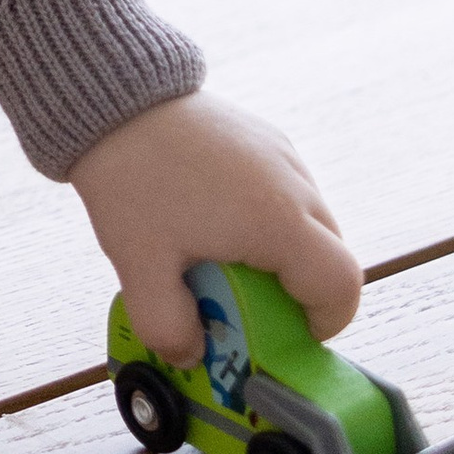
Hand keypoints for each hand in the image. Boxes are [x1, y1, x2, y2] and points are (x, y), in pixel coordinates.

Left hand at [70, 90, 363, 365]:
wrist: (112, 98)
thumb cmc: (131, 177)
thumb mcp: (141, 267)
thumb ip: (167, 326)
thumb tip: (190, 356)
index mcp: (278, 222)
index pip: (341, 286)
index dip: (326, 322)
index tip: (290, 334)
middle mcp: (295, 184)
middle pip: (331, 255)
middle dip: (300, 292)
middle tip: (250, 306)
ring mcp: (283, 154)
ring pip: (311, 220)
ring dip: (283, 252)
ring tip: (224, 259)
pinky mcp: (264, 136)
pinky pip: (288, 189)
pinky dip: (270, 216)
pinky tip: (214, 217)